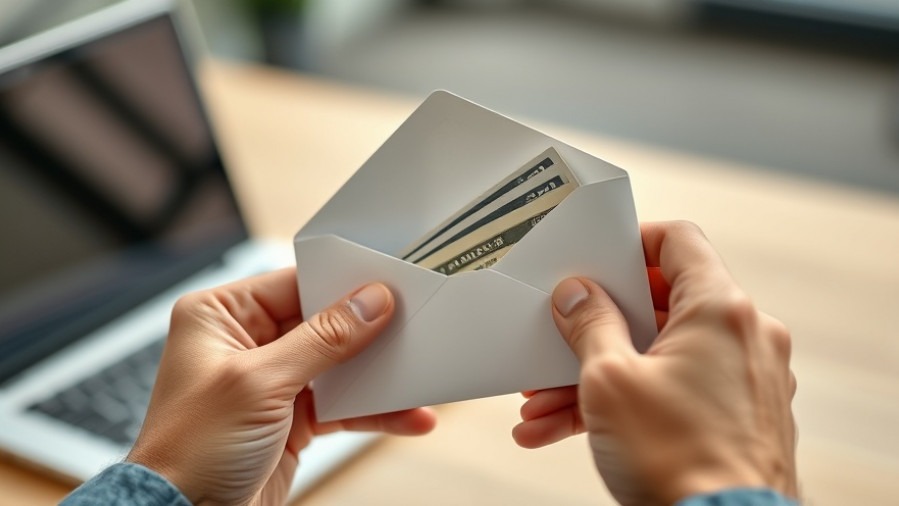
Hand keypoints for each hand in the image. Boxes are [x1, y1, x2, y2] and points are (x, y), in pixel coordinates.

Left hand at [127, 268, 435, 505]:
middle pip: (322, 322)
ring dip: (376, 376)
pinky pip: (341, 405)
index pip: (293, 284)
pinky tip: (405, 415)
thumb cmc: (189, 451)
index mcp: (219, 316)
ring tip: (416, 374)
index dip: (341, 285)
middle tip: (412, 325)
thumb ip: (322, 340)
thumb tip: (369, 303)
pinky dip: (372, 412)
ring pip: (337, 365)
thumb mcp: (260, 384)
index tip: (387, 285)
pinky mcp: (291, 418)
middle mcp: (244, 342)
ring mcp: (270, 381)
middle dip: (367, 331)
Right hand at [513, 221, 797, 503]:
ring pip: (658, 357)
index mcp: (721, 310)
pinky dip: (625, 403)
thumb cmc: (677, 460)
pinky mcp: (736, 416)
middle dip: (595, 329)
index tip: (596, 261)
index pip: (678, 241)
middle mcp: (743, 337)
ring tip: (544, 404)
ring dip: (598, 375)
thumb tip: (576, 295)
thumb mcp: (609, 380)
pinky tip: (563, 429)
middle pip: (659, 306)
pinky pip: (672, 392)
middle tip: (557, 340)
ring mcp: (744, 379)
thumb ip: (589, 325)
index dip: (631, 242)